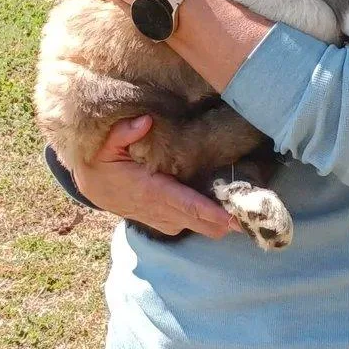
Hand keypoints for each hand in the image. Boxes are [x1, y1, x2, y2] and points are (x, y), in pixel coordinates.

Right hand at [72, 116, 236, 238]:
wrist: (94, 187)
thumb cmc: (102, 164)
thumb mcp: (105, 144)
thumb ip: (123, 132)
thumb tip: (146, 121)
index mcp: (150, 191)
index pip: (185, 204)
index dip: (209, 213)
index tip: (232, 218)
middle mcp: (160, 210)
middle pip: (200, 223)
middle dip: (225, 223)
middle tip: (254, 216)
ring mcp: (164, 219)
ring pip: (200, 227)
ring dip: (220, 222)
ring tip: (247, 210)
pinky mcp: (167, 222)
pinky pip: (194, 225)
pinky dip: (210, 221)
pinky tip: (228, 210)